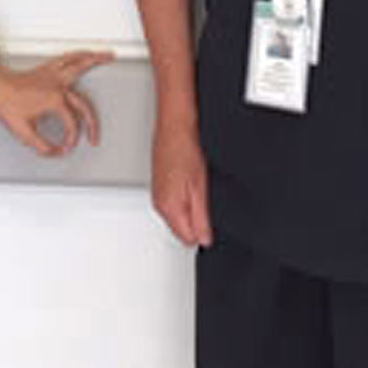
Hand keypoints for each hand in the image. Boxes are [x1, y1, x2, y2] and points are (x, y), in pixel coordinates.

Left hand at [0, 49, 111, 155]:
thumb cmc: (6, 104)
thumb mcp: (23, 132)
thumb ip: (41, 146)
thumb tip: (55, 152)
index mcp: (54, 101)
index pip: (70, 124)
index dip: (70, 140)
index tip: (64, 148)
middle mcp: (58, 86)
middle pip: (84, 104)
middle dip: (92, 124)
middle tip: (95, 136)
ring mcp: (54, 74)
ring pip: (80, 64)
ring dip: (96, 59)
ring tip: (108, 56)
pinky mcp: (48, 68)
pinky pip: (69, 57)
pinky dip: (80, 54)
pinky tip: (85, 53)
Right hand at [150, 117, 212, 248]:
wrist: (173, 127)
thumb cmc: (186, 150)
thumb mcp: (201, 188)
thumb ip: (201, 218)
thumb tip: (204, 240)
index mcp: (169, 208)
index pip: (188, 239)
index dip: (203, 232)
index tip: (210, 218)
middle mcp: (159, 205)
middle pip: (181, 229)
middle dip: (195, 221)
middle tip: (204, 198)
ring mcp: (157, 195)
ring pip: (177, 217)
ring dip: (189, 208)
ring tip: (196, 186)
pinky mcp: (158, 186)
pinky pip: (172, 203)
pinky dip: (183, 197)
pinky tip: (189, 180)